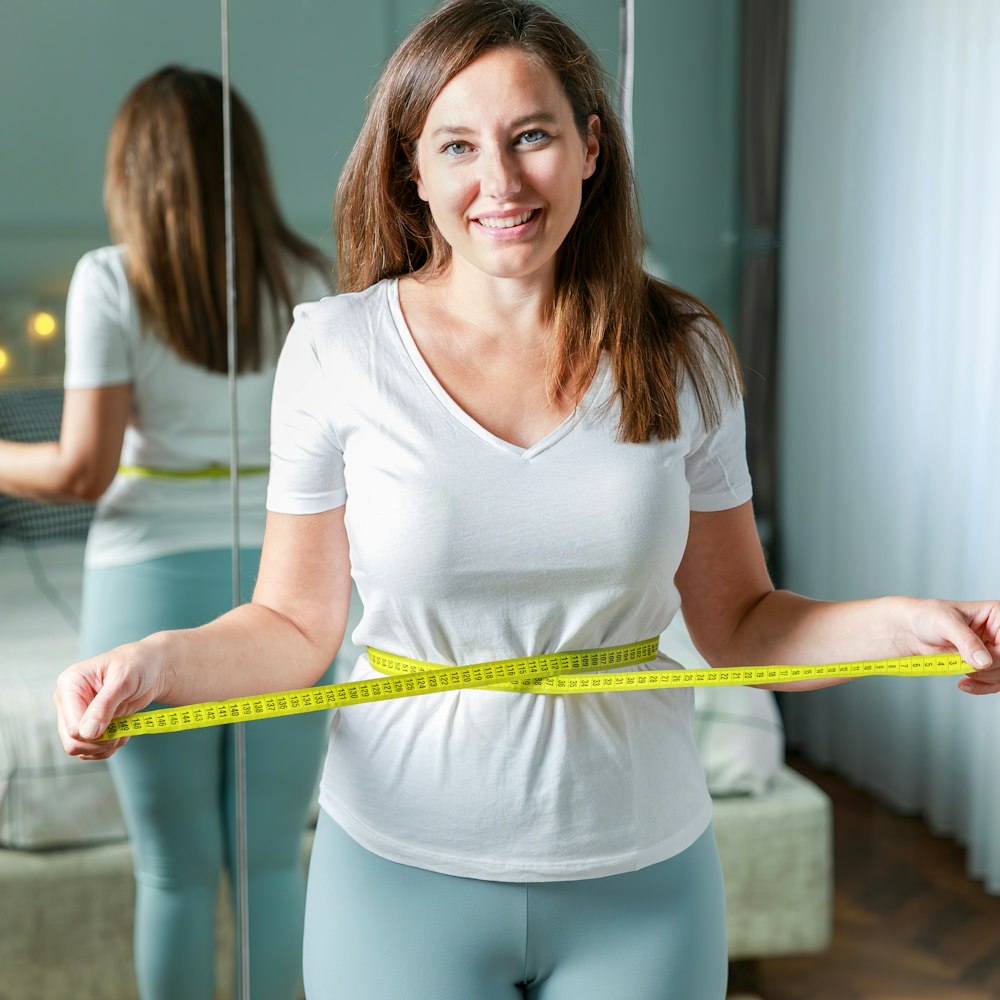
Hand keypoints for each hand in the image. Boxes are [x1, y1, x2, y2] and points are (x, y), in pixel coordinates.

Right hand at [53, 638, 168, 759]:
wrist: (150, 669)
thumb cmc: (137, 665)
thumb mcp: (123, 679)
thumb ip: (104, 705)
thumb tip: (87, 733)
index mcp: (70, 683)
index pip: (73, 725)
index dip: (96, 732)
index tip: (117, 722)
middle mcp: (68, 701)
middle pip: (72, 741)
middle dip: (100, 742)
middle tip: (122, 730)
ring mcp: (76, 714)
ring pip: (79, 748)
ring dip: (105, 746)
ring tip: (124, 729)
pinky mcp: (87, 724)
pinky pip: (90, 750)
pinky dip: (107, 747)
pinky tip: (121, 732)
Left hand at [899, 599, 999, 695]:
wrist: (910, 630)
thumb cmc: (927, 617)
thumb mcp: (946, 623)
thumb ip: (966, 642)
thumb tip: (984, 661)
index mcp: (997, 615)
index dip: (997, 658)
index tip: (978, 663)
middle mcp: (998, 633)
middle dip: (988, 670)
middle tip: (966, 666)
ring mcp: (993, 649)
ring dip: (984, 679)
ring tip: (959, 668)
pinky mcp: (984, 663)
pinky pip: (994, 682)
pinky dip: (981, 686)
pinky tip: (964, 684)